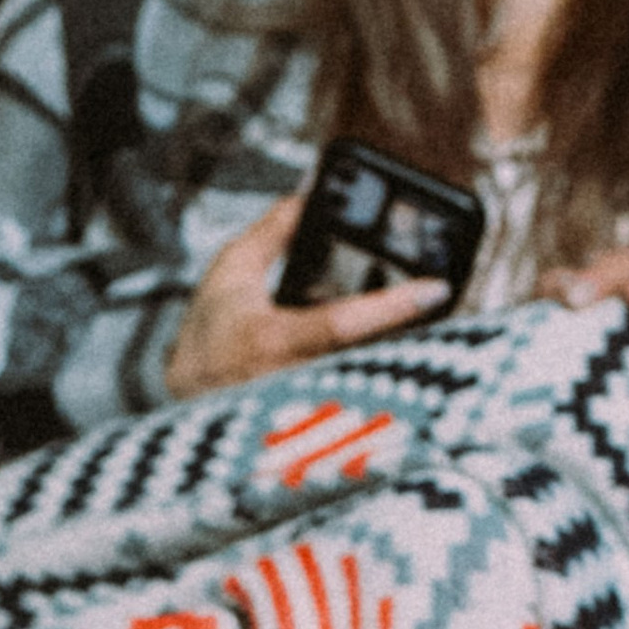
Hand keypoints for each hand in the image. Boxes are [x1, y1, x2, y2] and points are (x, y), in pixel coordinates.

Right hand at [165, 190, 448, 400]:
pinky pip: (363, 406)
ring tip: (428, 330)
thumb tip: (308, 194)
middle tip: (442, 305)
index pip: (341, 324)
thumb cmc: (205, 342)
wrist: (186, 409)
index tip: (438, 287)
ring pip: (372, 389)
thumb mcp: (229, 274)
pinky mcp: (318, 434)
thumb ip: (271, 233)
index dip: (393, 305)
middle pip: (373, 362)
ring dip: (402, 360)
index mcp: (270, 344)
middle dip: (411, 335)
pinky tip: (401, 360)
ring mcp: (308, 417)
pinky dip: (385, 380)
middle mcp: (292, 388)